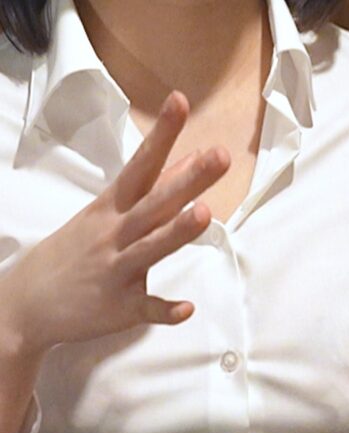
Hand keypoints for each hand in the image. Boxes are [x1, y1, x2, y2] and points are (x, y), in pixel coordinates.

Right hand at [0, 90, 230, 356]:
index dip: (162, 135)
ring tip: (203, 212)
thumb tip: (188, 157)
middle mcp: (114, 235)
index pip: (140, 165)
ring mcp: (116, 271)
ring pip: (149, 249)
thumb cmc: (75, 248)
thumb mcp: (107, 212)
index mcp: (111, 209)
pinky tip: (186, 308)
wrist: (26, 301)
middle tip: (219, 156)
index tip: (180, 102)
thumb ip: (150, 187)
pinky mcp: (118, 308)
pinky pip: (145, 309)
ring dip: (175, 232)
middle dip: (186, 179)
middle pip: (153, 203)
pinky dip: (165, 310)